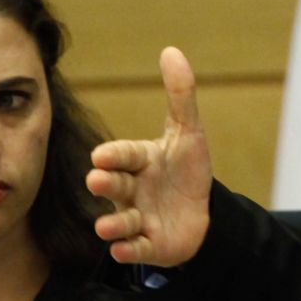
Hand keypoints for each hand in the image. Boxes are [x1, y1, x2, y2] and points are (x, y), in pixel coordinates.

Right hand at [88, 47, 212, 264]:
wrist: (203, 214)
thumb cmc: (186, 171)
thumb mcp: (189, 133)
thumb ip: (180, 96)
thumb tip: (172, 50)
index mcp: (138, 161)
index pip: (123, 155)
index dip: (115, 155)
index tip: (102, 156)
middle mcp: (131, 190)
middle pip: (115, 186)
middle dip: (105, 183)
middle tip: (96, 179)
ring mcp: (138, 219)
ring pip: (120, 221)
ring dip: (112, 224)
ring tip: (107, 227)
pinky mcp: (149, 245)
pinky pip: (136, 249)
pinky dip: (129, 250)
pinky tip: (123, 250)